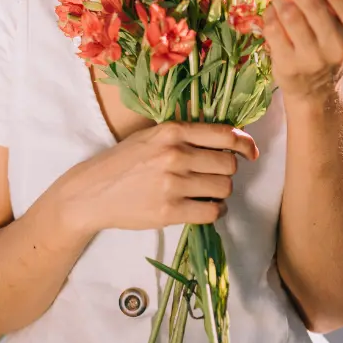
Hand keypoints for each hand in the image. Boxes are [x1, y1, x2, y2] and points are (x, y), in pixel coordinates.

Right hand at [53, 122, 258, 235]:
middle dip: (227, 171)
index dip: (245, 144)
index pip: (224, 134)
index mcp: (172, 131)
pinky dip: (214, 210)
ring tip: (204, 192)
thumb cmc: (123, 162)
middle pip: (229, 164)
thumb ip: (184, 135)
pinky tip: (203, 206)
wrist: (92, 192)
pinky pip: (212, 211)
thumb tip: (228, 140)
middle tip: (213, 175)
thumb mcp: (151, 136)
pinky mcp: (169, 211)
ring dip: (220, 192)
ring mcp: (172, 184)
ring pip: (223, 188)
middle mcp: (175, 154)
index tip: (250, 152)